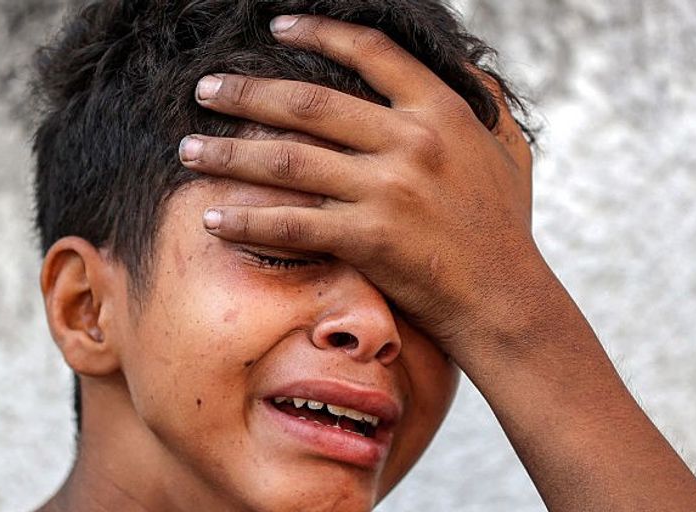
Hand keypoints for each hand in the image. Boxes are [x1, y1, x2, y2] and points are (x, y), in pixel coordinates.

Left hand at [178, 14, 545, 357]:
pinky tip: (214, 216)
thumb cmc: (503, 227)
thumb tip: (465, 64)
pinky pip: (292, 224)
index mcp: (441, 111)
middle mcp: (411, 142)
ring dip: (229, 152)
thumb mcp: (507, 151)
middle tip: (204, 90)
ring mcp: (388, 190)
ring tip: (188, 149)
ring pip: (288, 159)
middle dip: (247, 91)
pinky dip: (248, 219)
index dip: (319, 33)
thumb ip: (485, 102)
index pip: (371, 52)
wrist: (503, 299)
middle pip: (309, 103)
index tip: (276, 28)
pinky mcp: (368, 238)